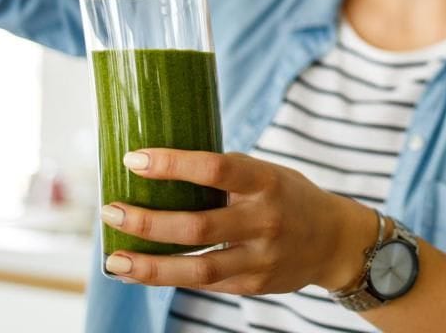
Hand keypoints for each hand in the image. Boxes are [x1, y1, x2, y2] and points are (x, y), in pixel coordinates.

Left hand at [100, 149, 373, 294]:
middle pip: (198, 226)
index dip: (172, 164)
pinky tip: (141, 270)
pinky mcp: (252, 285)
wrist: (335, 241)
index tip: (135, 159)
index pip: (215, 169)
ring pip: (197, 267)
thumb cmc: (288, 197)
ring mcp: (259, 259)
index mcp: (266, 182)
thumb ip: (225, 176)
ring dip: (149, 266)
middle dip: (148, 221)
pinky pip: (203, 283)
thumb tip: (159, 167)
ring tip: (114, 259)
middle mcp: (264, 221)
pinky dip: (169, 276)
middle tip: (111, 211)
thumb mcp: (267, 174)